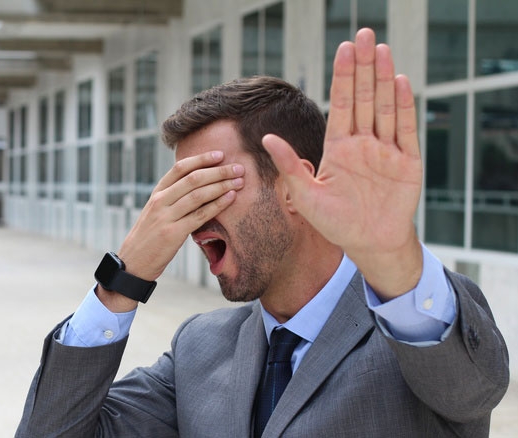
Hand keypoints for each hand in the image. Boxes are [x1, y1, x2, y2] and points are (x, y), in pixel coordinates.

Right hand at [98, 151, 243, 310]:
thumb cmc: (149, 237)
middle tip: (238, 168)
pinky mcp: (174, 233)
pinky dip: (218, 204)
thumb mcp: (155, 212)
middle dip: (218, 171)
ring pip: (199, 194)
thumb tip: (197, 185)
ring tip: (239, 181)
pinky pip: (200, 215)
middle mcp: (160, 201)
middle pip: (193, 179)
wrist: (133, 263)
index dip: (201, 159)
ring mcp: (166, 217)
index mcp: (156, 193)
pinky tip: (230, 198)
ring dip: (222, 185)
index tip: (220, 154)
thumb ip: (172, 198)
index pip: (180, 168)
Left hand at [262, 28, 422, 299]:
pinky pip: (405, 129)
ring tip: (381, 49)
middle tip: (364, 35)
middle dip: (363, 67)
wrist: (368, 244)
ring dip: (383, 79)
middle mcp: (363, 143)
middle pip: (364, 97)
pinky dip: (403, 106)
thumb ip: (290, 165)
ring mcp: (386, 150)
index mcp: (338, 147)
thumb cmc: (335, 222)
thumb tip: (266, 137)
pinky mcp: (407, 161)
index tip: (343, 49)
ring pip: (385, 107)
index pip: (341, 104)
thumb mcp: (305, 195)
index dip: (342, 77)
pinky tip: (399, 81)